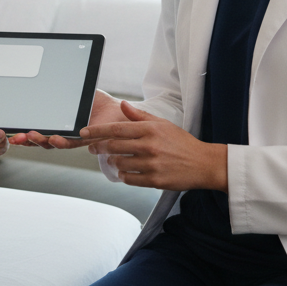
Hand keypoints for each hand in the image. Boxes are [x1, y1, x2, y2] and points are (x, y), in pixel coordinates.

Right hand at [9, 90, 126, 149]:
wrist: (120, 112)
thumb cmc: (99, 103)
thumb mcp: (76, 92)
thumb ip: (64, 89)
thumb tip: (48, 74)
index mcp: (59, 124)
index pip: (38, 129)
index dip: (24, 132)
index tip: (11, 130)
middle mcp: (64, 133)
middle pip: (40, 139)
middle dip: (26, 140)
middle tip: (15, 136)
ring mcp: (74, 138)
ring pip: (52, 143)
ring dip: (40, 141)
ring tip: (31, 136)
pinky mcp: (86, 140)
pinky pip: (71, 143)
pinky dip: (61, 141)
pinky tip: (54, 138)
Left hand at [84, 101, 226, 190]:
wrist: (203, 163)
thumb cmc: (181, 143)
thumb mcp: (162, 124)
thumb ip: (140, 116)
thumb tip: (123, 105)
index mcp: (150, 129)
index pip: (116, 128)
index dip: (97, 130)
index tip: (83, 132)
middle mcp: (149, 145)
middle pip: (113, 146)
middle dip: (99, 147)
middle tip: (94, 148)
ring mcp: (152, 164)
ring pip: (119, 164)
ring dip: (112, 163)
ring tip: (114, 160)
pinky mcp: (154, 180)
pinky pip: (129, 179)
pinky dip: (123, 176)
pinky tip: (125, 172)